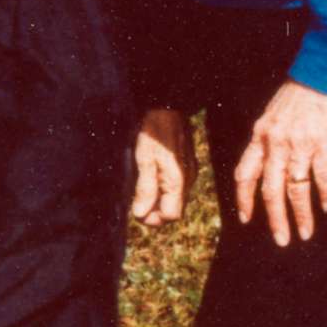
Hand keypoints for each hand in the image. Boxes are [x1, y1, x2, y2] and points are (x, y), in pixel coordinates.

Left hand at [132, 108, 189, 226]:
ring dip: (158, 200)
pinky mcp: (187, 165)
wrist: (168, 108)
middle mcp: (188, 180)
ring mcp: (189, 173)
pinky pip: (176, 186)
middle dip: (155, 211)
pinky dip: (163, 189)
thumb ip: (144, 188)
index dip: (153, 218)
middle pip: (174, 209)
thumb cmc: (153, 133)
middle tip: (136, 203)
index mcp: (178, 181)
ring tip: (141, 191)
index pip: (170, 215)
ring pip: (175, 198)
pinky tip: (151, 179)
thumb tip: (141, 214)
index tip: (136, 212)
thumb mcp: (144, 159)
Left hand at [230, 80, 326, 247]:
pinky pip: (322, 175)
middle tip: (281, 240)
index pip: (244, 174)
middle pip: (270, 189)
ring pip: (296, 188)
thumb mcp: (271, 115)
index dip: (243, 199)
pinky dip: (325, 193)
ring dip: (301, 214)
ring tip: (305, 234)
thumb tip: (265, 163)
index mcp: (259, 136)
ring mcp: (298, 144)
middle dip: (274, 218)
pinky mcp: (322, 141)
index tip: (245, 220)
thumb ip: (267, 139)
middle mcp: (275, 143)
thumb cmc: (298, 93)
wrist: (321, 71)